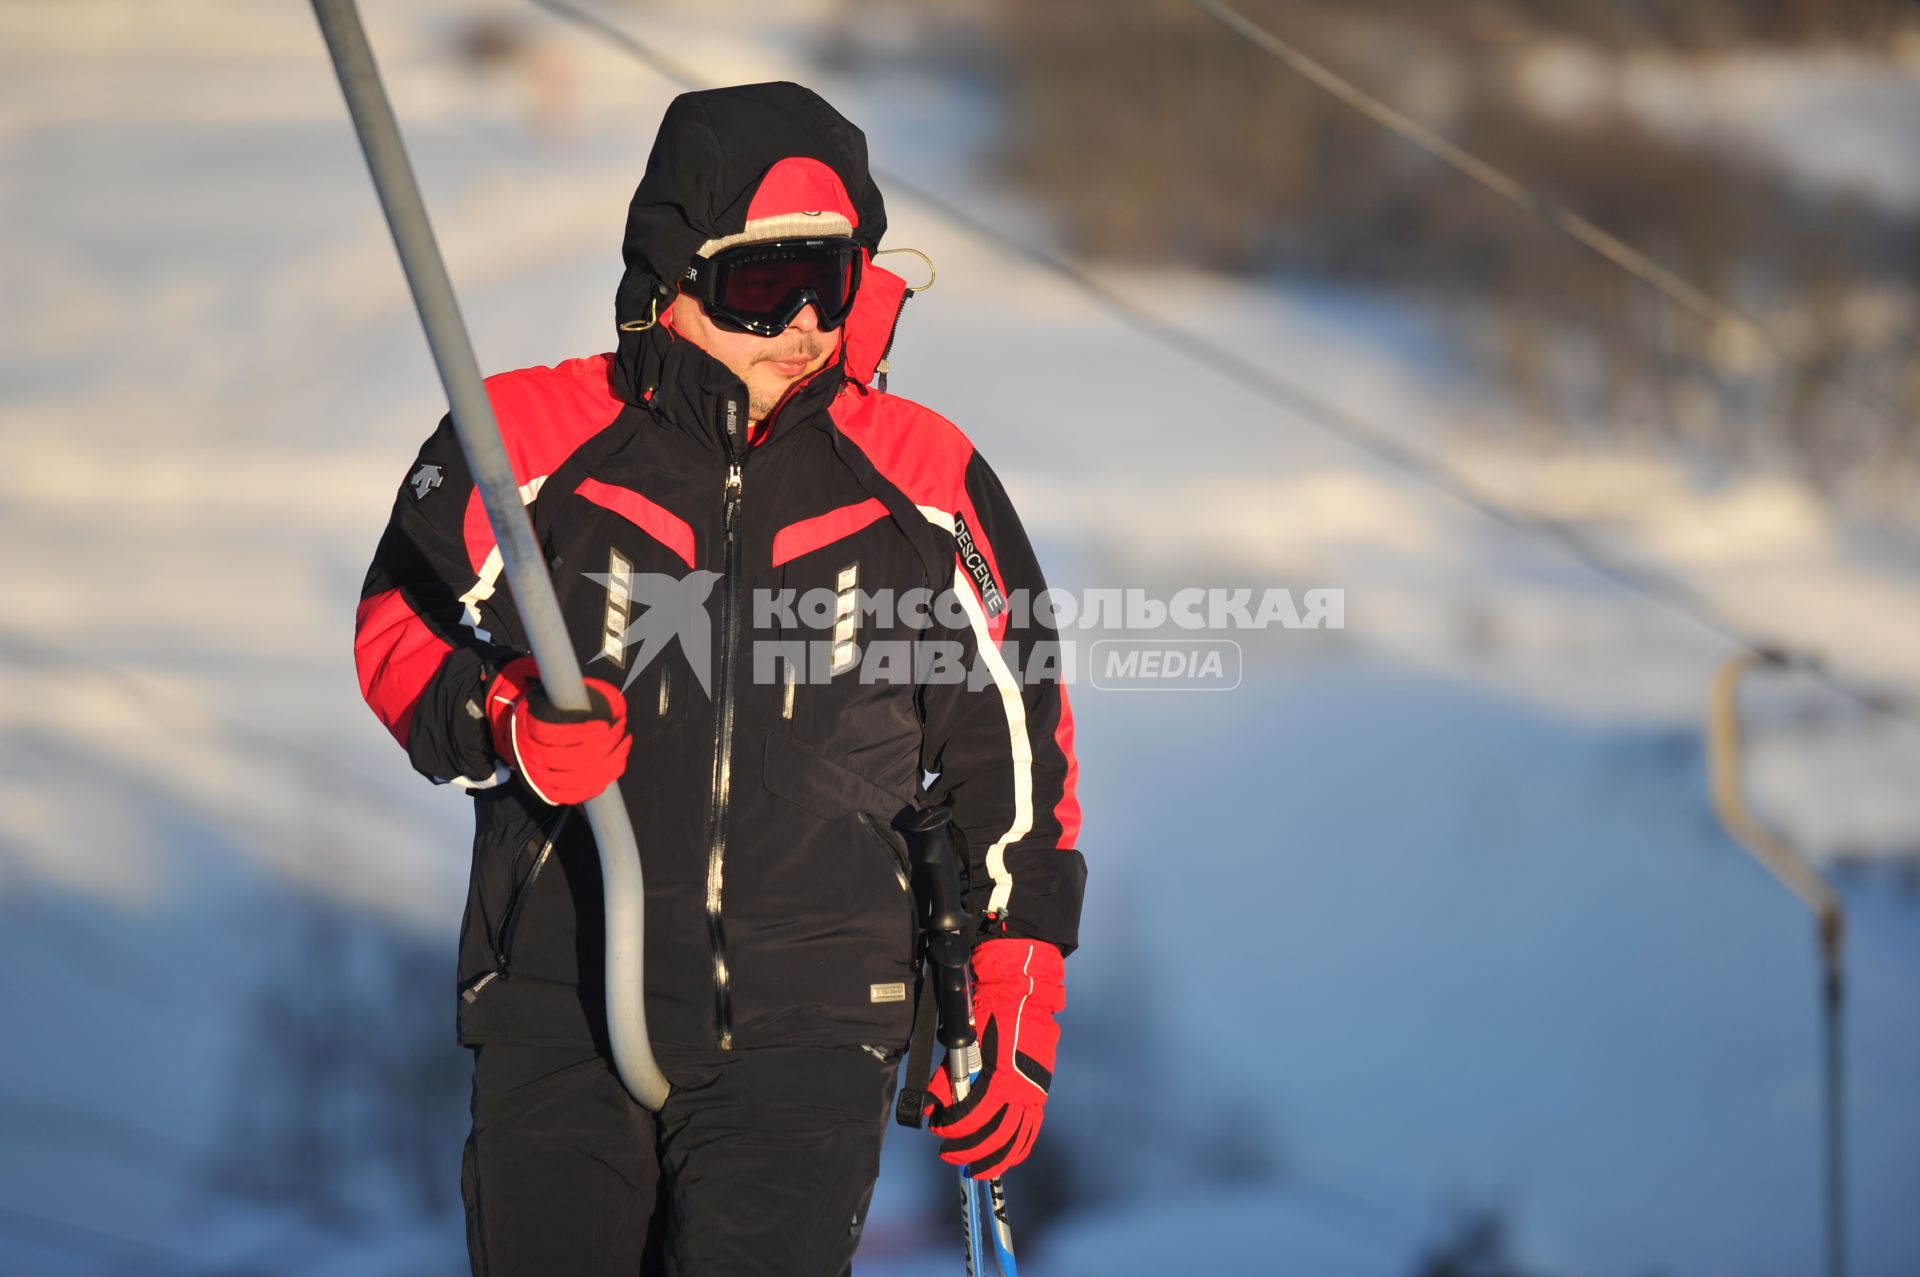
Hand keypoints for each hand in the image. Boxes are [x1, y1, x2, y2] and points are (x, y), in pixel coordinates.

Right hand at [484, 656, 630, 805]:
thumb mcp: (551, 696)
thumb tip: (614, 704)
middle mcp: (531, 756)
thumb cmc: (544, 712)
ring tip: (624, 745)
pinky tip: (615, 767)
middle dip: (605, 746)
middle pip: (572, 759)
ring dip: (609, 763)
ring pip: (578, 778)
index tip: (606, 725)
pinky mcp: (548, 792)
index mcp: (529, 728)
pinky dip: (599, 783)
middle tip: (621, 730)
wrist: (520, 736)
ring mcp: (538, 777)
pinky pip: (576, 794)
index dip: (584, 732)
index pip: (555, 734)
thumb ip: (578, 694)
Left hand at [925, 938, 1063, 1179]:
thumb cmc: (990, 1014)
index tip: (939, 1131)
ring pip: (1015, 1141)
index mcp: (1001, 1078)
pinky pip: (1030, 1131)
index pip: (973, 1118)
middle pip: (994, 1137)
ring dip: (992, 1158)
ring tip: (974, 1168)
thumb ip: (948, 1077)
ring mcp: (1034, 1095)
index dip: (952, 1130)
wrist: (1024, 996)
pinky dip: (1017, 1149)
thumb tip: (934, 1105)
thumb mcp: (963, 1042)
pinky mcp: (1040, 1094)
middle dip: (968, 1151)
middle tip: (949, 1155)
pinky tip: (1004, 1159)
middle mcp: (1022, 1092)